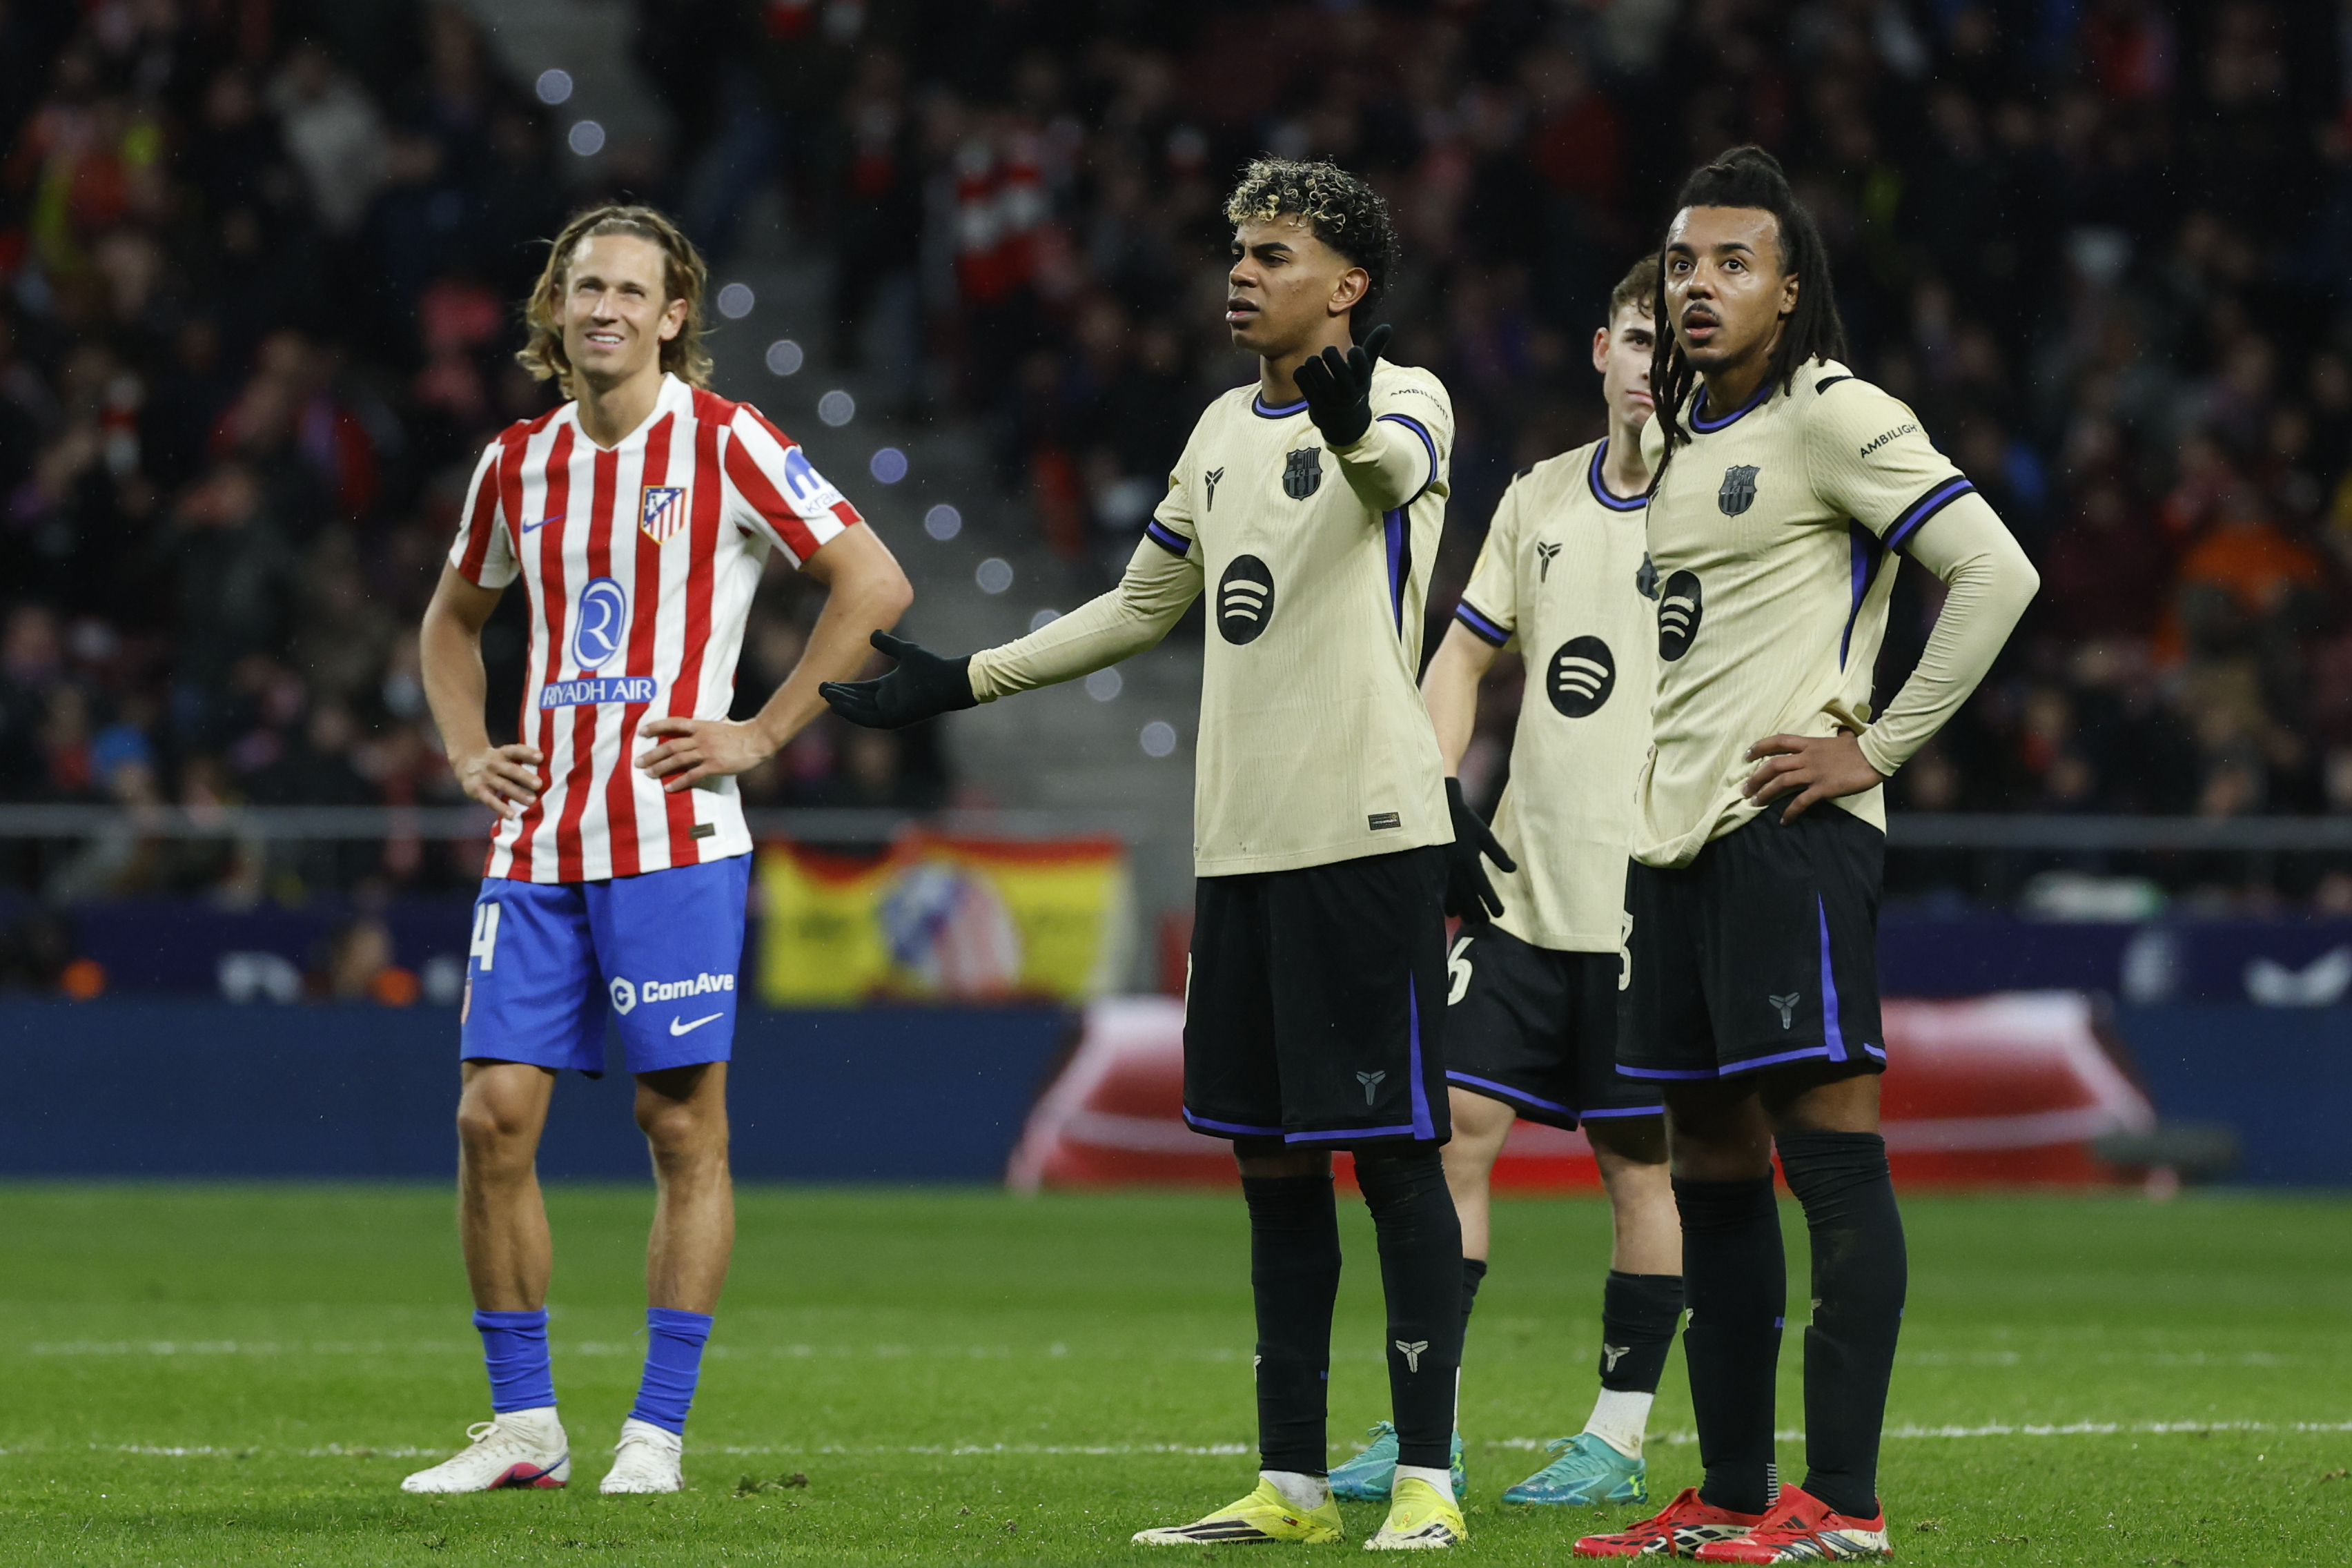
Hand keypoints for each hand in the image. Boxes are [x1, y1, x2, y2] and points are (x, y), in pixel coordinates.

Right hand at [452, 742, 542, 818]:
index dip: (527, 753)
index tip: (541, 757)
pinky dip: (501, 807)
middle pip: (510, 769)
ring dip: (517, 793)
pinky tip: (512, 814)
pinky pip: (490, 800)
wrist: (466, 763)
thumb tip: (548, 770)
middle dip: (525, 777)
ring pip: (503, 785)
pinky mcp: (477, 790)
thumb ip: (521, 761)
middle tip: (539, 784)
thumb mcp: (504, 756)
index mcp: (502, 753)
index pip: (515, 750)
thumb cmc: (496, 762)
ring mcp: (485, 777)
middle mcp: (493, 763)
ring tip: (532, 801)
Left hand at [636, 717, 774, 792]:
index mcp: (701, 726)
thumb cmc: (741, 733)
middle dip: (652, 754)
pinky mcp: (714, 765)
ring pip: (678, 760)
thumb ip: (706, 728)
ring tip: (648, 774)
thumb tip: (697, 730)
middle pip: (670, 745)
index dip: (655, 726)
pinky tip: (669, 788)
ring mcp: (707, 751)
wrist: (758, 740)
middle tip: (638, 762)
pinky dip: (679, 781)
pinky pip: (692, 775)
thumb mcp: (720, 724)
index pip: (673, 723)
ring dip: (660, 767)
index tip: (641, 732)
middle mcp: (701, 738)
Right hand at [820, 631, 977, 728]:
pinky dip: (852, 712)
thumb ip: (888, 644)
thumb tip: (873, 633)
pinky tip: (838, 705)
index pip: (859, 690)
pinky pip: (868, 718)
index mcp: (887, 689)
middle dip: (838, 696)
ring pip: (859, 710)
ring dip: (841, 703)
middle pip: (856, 701)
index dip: (843, 687)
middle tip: (821, 688)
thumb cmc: (932, 667)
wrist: (949, 679)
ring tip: (825, 694)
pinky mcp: (894, 719)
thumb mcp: (905, 652)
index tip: (826, 682)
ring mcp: (890, 712)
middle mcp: (887, 702)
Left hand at [1291, 322, 1391, 447]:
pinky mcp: (1313, 402)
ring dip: (1312, 361)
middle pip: (1331, 356)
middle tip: (1328, 354)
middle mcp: (1347, 389)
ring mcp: (1329, 397)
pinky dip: (1301, 372)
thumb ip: (1375, 346)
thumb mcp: (1367, 369)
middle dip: (1329, 351)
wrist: (1343, 421)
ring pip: (1313, 364)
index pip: (1360, 360)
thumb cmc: (1354, 384)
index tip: (1352, 352)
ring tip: (1315, 363)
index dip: (1354, 353)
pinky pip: (1300, 376)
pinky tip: (1306, 375)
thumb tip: (1388, 326)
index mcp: (1362, 379)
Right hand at [1442, 775, 1516, 922]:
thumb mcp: (1483, 834)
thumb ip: (1497, 854)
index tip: (1499, 914)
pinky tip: (1451, 912)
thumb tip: (1512, 870)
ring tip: (1470, 922)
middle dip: (1477, 911)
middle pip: (1468, 896)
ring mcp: (1444, 870)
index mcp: (1470, 860)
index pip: (1483, 886)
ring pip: (1455, 896)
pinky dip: (1447, 903)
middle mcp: (1457, 869)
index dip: (1491, 901)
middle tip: (1485, 924)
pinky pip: (1442, 890)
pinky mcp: (1435, 869)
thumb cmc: (1463, 820)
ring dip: (1464, 910)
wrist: (1436, 810)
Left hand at [1741, 730, 1885, 820]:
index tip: (1746, 755)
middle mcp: (1807, 757)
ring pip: (1781, 782)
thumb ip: (1836, 737)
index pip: (1778, 741)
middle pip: (1773, 765)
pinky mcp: (1823, 788)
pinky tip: (1784, 821)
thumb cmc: (1860, 747)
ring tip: (1755, 804)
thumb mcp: (1843, 738)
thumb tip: (1843, 732)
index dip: (1759, 747)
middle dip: (1755, 778)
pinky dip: (1790, 812)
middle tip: (1744, 790)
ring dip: (1765, 794)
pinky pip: (1801, 802)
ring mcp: (1814, 773)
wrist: (1875, 756)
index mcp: (1809, 743)